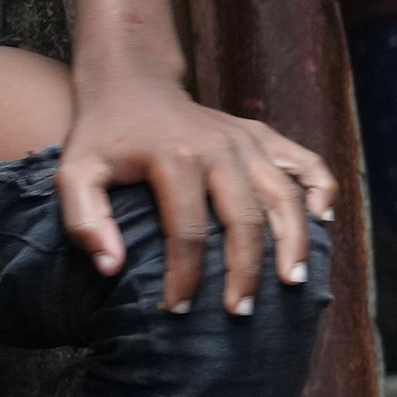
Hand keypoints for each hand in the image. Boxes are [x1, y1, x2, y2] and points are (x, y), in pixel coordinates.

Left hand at [57, 69, 333, 312]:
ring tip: (293, 283)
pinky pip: (307, 163)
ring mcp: (248, 141)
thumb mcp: (75, 173)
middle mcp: (221, 148)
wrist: (133, 84)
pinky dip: (321, 191)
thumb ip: (84, 220)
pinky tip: (321, 222)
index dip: (186, 277)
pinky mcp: (264, 136)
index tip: (179, 309)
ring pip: (285, 198)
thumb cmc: (103, 137)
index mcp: (177, 158)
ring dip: (293, 243)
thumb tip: (112, 268)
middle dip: (247, 272)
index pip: (189, 233)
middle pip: (246, 220)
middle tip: (242, 312)